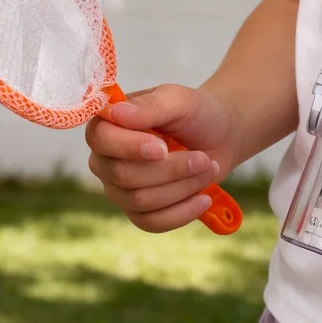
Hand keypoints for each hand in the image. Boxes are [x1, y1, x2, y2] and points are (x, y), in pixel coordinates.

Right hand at [85, 84, 238, 232]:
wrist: (220, 136)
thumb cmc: (196, 113)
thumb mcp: (180, 100)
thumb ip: (150, 106)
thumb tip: (116, 113)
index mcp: (108, 124)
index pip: (101, 140)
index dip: (130, 148)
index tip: (162, 148)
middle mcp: (106, 158)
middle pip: (123, 175)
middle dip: (170, 169)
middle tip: (203, 158)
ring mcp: (119, 188)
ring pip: (141, 200)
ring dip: (182, 187)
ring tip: (209, 168)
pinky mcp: (138, 212)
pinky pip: (152, 222)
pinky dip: (182, 212)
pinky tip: (203, 198)